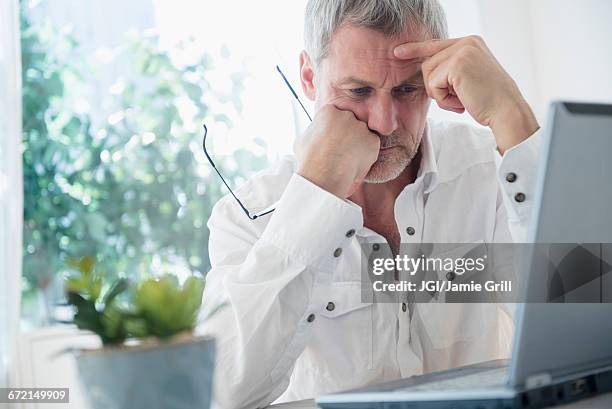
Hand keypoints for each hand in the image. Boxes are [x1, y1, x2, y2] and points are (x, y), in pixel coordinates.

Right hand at [295, 105, 379, 197]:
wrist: (323, 175)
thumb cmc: (309, 160)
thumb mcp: (302, 140)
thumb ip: (313, 132)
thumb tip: (315, 135)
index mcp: (328, 111)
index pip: (335, 116)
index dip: (333, 131)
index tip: (331, 142)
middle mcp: (346, 115)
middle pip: (350, 124)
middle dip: (347, 136)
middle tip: (340, 152)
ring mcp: (361, 127)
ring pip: (361, 135)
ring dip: (357, 146)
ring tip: (345, 161)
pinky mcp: (373, 140)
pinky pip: (371, 148)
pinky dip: (366, 156)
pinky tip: (354, 164)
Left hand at [394, 36, 538, 153]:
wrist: (506, 111)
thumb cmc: (488, 101)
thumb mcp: (469, 78)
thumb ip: (451, 69)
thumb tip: (425, 69)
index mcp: (470, 42)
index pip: (435, 44)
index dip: (415, 49)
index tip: (398, 52)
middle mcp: (467, 42)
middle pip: (428, 63)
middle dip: (436, 87)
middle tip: (458, 99)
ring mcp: (462, 51)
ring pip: (428, 74)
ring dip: (440, 94)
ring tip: (461, 100)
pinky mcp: (457, 64)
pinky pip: (433, 84)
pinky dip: (443, 99)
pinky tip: (461, 102)